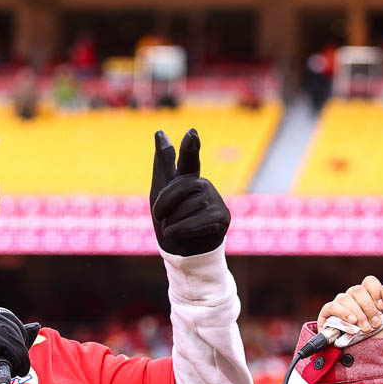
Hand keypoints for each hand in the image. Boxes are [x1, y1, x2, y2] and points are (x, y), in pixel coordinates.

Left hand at [150, 129, 229, 256]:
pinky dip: (182, 230)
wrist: (183, 252)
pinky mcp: (223, 217)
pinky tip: (178, 234)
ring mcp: (216, 201)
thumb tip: (159, 131)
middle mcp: (204, 186)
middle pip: (179, 189)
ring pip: (186, 208)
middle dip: (163, 205)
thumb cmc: (170, 219)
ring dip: (172, 222)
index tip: (191, 133)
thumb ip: (163, 163)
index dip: (190, 146)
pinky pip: (197, 221)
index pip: (189, 159)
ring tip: (175, 229)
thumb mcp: (160, 192)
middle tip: (160, 217)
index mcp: (188, 177)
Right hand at [315, 275, 382, 340]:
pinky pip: (331, 306)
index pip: (369, 282)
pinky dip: (342, 313)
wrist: (368, 359)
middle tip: (375, 324)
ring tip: (364, 329)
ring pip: (345, 298)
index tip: (381, 307)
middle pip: (358, 290)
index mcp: (368, 296)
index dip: (376, 292)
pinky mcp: (328, 315)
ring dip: (358, 314)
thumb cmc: (380, 339)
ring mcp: (340, 305)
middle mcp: (353, 298)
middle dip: (369, 308)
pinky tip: (351, 322)